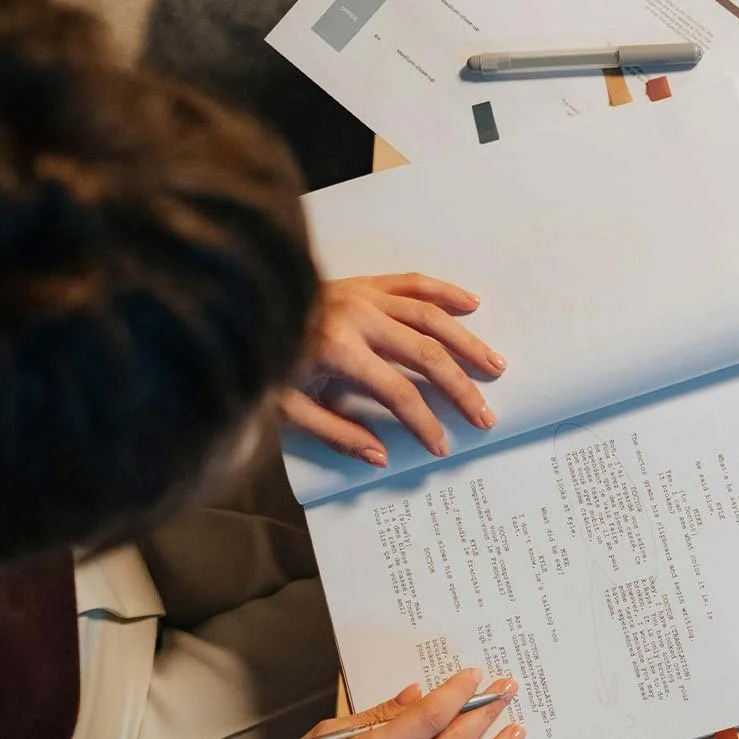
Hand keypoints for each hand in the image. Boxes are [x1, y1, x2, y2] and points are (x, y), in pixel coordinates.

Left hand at [281, 273, 506, 464]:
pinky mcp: (367, 282)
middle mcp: (358, 318)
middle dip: (460, 389)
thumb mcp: (287, 408)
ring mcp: (365, 295)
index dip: (423, 422)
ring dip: (466, 343)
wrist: (243, 305)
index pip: (397, 392)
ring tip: (495, 365)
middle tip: (484, 415)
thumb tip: (380, 456)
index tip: (442, 446)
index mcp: (337, 350)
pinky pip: (415, 283)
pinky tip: (472, 304)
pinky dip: (445, 292)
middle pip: (425, 354)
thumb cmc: (265, 360)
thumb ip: (335, 432)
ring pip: (430, 317)